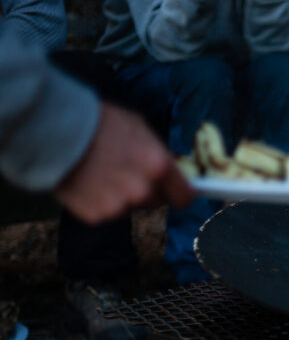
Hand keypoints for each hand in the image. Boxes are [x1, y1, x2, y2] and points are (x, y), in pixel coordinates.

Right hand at [54, 103, 193, 224]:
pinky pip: (107, 213)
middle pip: (156, 201)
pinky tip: (88, 183)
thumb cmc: (99, 123)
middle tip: (126, 172)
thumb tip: (171, 168)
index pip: (184, 197)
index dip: (179, 193)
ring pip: (131, 207)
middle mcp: (143, 191)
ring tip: (102, 174)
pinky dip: (100, 202)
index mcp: (159, 167)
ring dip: (123, 196)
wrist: (53, 132)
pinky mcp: (96, 216)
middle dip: (147, 190)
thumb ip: (158, 154)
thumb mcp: (139, 129)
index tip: (175, 191)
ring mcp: (119, 206)